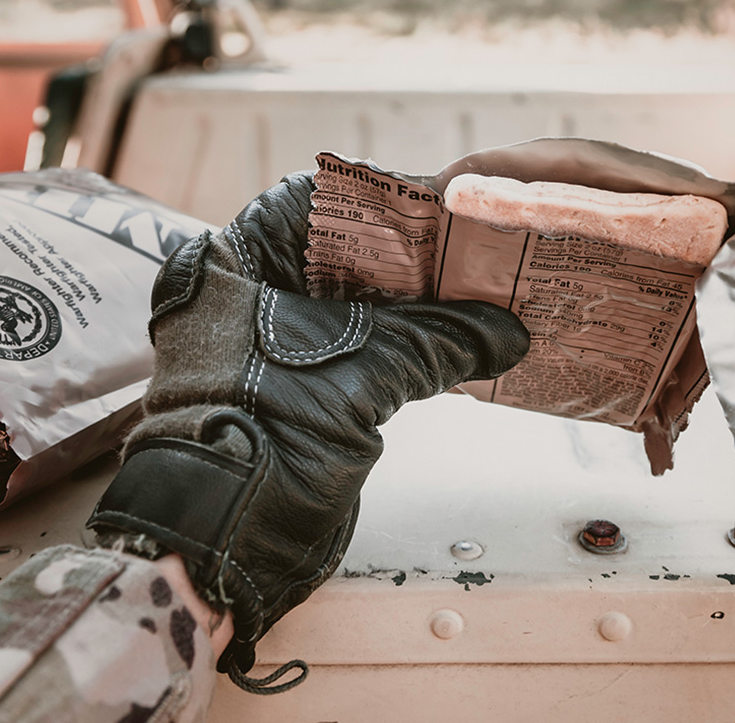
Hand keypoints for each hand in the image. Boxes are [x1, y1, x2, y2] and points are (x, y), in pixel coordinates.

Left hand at [89, 172, 528, 691]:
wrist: (227, 536)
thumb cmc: (269, 434)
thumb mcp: (365, 373)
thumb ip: (440, 341)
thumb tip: (507, 332)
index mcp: (233, 264)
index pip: (312, 201)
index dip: (379, 198)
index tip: (440, 202)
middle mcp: (245, 295)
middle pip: (338, 254)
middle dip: (407, 255)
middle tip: (471, 249)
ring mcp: (267, 344)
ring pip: (350, 306)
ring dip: (411, 305)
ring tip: (475, 294)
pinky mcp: (293, 389)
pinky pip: (355, 350)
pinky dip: (401, 346)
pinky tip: (452, 342)